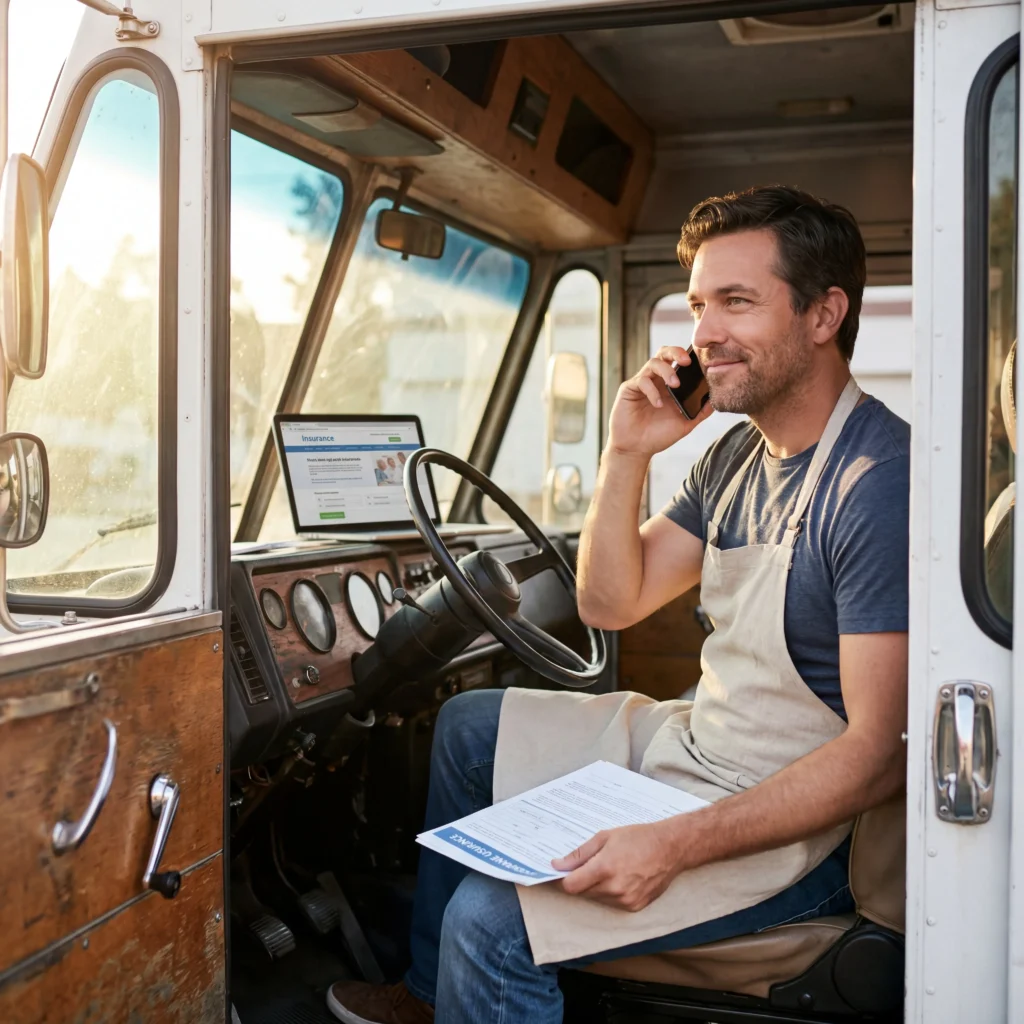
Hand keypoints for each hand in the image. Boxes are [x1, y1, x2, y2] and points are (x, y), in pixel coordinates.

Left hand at [553, 821, 683, 911]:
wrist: (670, 848)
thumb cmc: (638, 838)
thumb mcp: (605, 837)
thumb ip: (580, 854)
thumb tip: (559, 865)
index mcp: (605, 868)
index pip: (571, 886)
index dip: (564, 879)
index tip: (562, 872)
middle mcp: (614, 888)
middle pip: (583, 892)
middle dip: (581, 880)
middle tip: (590, 865)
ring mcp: (626, 900)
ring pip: (597, 898)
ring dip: (596, 887)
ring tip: (611, 868)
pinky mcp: (635, 907)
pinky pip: (613, 903)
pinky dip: (611, 893)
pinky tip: (622, 877)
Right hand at [607, 347, 712, 458]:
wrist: (636, 449)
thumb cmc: (658, 435)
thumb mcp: (685, 423)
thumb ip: (700, 411)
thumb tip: (717, 400)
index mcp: (668, 384)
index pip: (677, 361)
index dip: (688, 356)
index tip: (701, 362)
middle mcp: (655, 380)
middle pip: (664, 353)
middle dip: (676, 352)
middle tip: (687, 361)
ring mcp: (641, 383)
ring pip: (653, 363)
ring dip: (667, 371)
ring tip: (675, 385)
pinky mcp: (628, 389)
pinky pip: (641, 381)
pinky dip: (652, 391)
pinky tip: (658, 404)